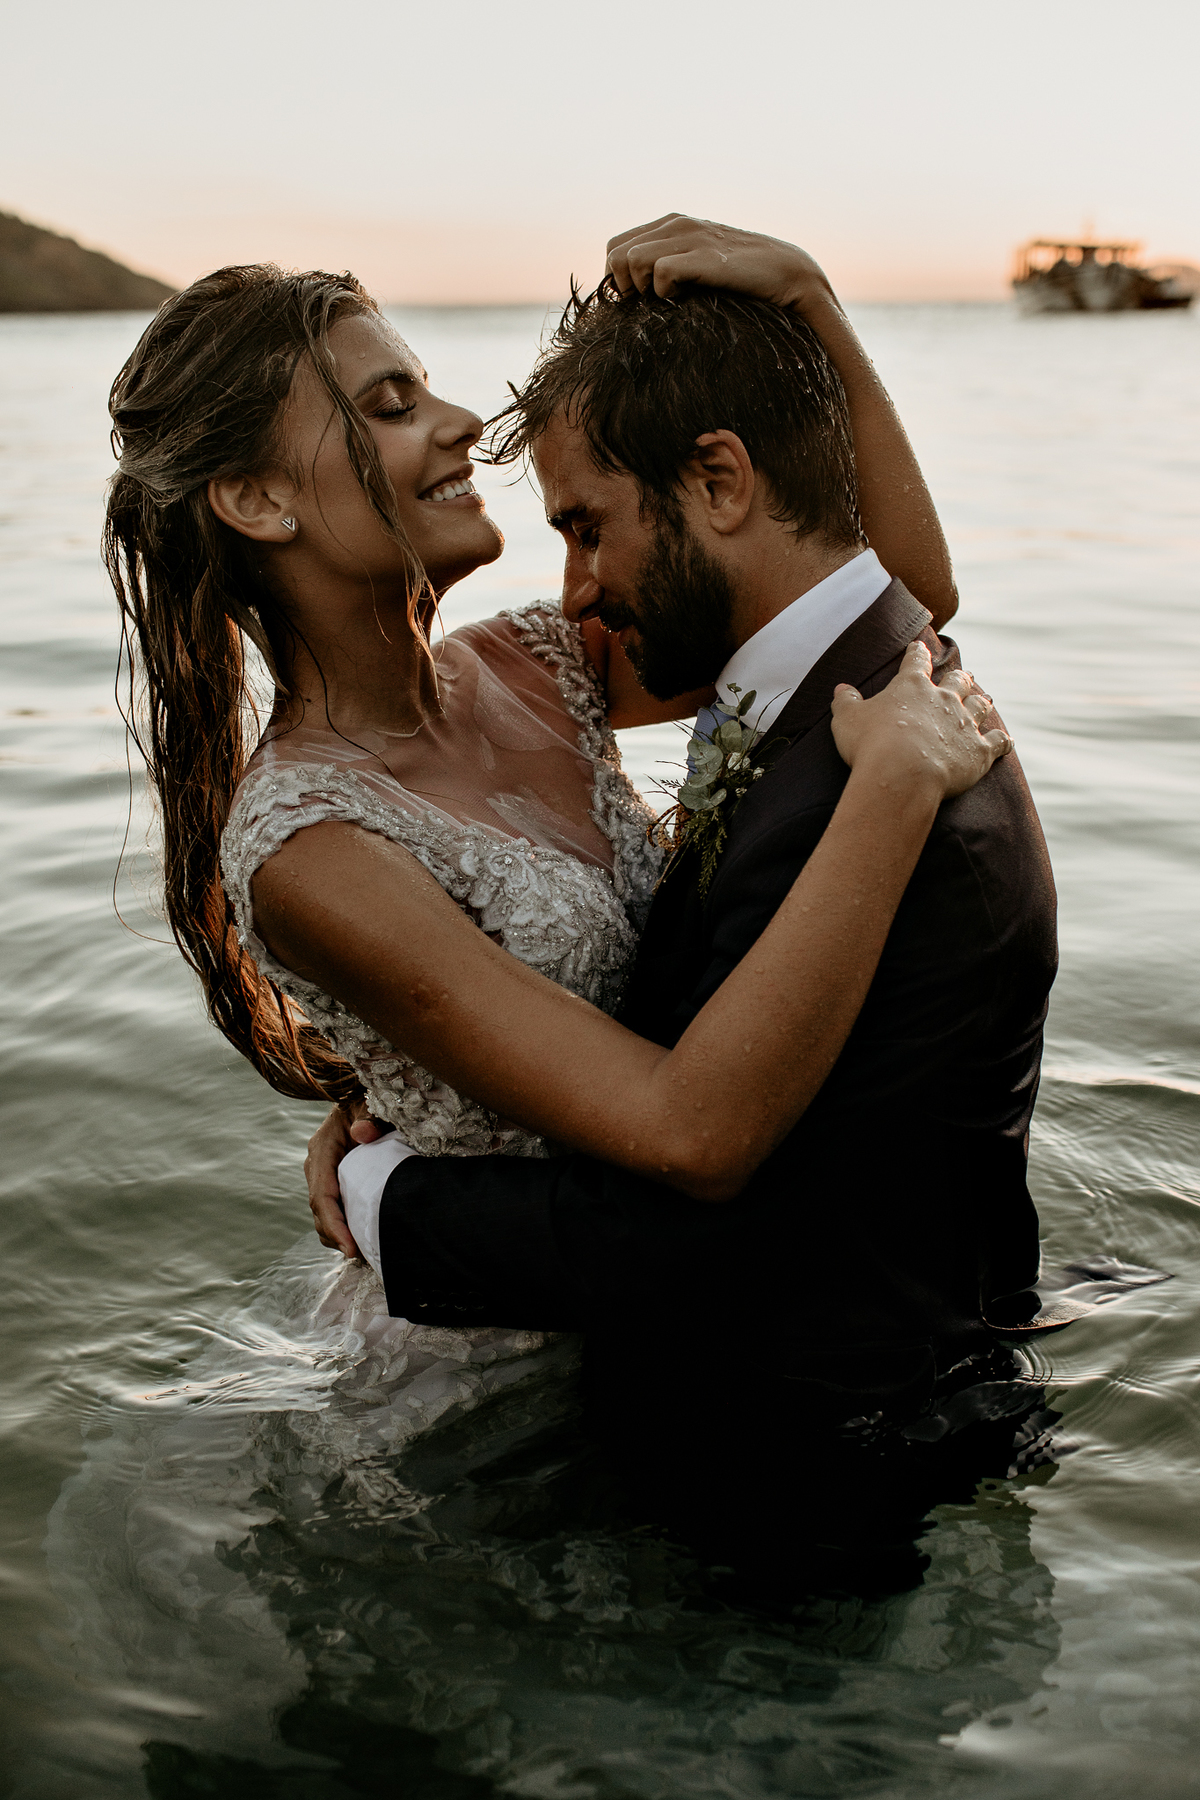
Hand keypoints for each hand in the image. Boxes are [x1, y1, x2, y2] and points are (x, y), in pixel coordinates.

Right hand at [304, 1101, 386, 1256]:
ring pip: (322, 1213)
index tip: (349, 1245)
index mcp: (322, 1149)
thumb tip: (362, 1133)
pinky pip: (331, 1208)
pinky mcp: (332, 1181)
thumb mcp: (369, 1105)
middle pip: (319, 1209)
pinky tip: (357, 1238)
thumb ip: (368, 1119)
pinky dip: (340, 1226)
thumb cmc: (366, 1102)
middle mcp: (317, 1164)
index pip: (322, 1194)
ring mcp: (322, 1174)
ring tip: (359, 1252)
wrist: (361, 1099)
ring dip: (336, 1235)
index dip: (333, 1223)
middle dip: (335, 1235)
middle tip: (358, 1255)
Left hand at [606, 213, 829, 312]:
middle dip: (624, 284)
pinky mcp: (704, 256)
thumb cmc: (741, 276)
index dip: (618, 277)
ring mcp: (691, 237)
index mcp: (671, 223)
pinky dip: (664, 292)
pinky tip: (684, 298)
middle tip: (649, 301)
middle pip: (615, 253)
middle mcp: (676, 224)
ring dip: (642, 287)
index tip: (639, 297)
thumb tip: (634, 292)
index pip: (616, 245)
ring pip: (631, 260)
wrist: (788, 272)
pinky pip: (660, 272)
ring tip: (667, 298)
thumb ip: (669, 265)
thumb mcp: (698, 263)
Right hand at [831, 640, 1012, 800]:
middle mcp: (944, 699)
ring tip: (986, 699)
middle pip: (957, 681)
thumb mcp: (847, 720)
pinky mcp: (979, 751)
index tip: (919, 646)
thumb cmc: (870, 744)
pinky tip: (1006, 741)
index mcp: (912, 686)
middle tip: (965, 673)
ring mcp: (965, 724)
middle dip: (959, 676)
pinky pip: (997, 743)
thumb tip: (841, 689)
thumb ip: (846, 702)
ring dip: (982, 702)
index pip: (916, 661)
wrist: (902, 775)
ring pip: (980, 706)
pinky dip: (1002, 741)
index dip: (917, 653)